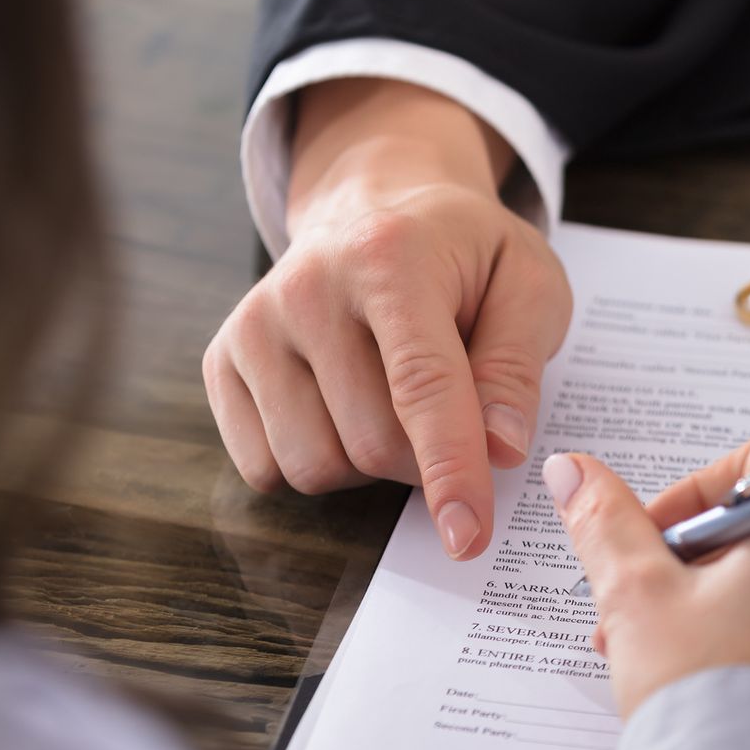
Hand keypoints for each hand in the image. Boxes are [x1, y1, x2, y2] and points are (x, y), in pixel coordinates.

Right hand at [205, 79, 571, 559]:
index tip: (468, 539)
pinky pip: (265, 468)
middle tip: (452, 414)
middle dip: (426, 461)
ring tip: (395, 401)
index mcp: (390, 258)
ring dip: (370, 466)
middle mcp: (305, 288)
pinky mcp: (220, 361)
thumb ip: (518, 366)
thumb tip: (500, 449)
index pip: (422, 387)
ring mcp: (252, 326)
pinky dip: (319, 462)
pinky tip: (345, 408)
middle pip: (370, 444)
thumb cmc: (466, 257)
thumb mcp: (529, 286)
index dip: (451, 471)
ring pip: (314, 466)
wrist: (379, 210)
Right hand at [547, 434, 749, 725]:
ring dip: (731, 596)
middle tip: (647, 604)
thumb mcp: (638, 596)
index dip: (699, 490)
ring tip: (672, 648)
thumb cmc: (710, 697)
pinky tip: (723, 674)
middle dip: (701, 557)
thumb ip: (606, 522)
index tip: (657, 535)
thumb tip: (576, 472)